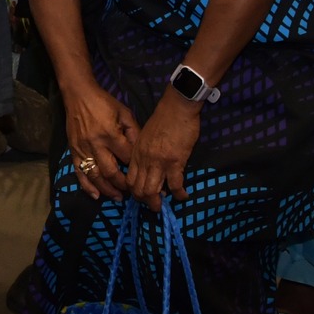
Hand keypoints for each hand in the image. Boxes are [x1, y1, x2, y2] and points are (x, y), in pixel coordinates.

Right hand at [64, 80, 138, 200]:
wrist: (78, 95)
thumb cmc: (104, 102)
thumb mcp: (124, 112)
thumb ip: (133, 131)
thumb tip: (140, 150)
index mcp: (110, 134)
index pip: (126, 158)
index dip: (134, 167)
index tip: (143, 175)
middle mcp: (96, 145)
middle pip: (111, 172)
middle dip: (122, 184)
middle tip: (132, 192)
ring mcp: (83, 149)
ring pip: (95, 176)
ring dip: (107, 190)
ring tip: (118, 198)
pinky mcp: (73, 151)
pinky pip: (80, 173)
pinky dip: (87, 186)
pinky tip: (96, 196)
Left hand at [126, 92, 198, 210]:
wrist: (177, 107)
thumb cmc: (163, 118)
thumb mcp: (145, 135)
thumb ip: (144, 152)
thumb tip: (148, 168)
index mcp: (137, 152)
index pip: (130, 179)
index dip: (134, 192)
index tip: (142, 195)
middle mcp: (145, 160)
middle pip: (138, 189)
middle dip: (145, 201)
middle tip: (153, 205)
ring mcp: (159, 162)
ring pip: (152, 191)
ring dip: (157, 203)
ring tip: (163, 206)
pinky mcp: (175, 162)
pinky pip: (175, 185)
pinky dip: (179, 194)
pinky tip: (183, 196)